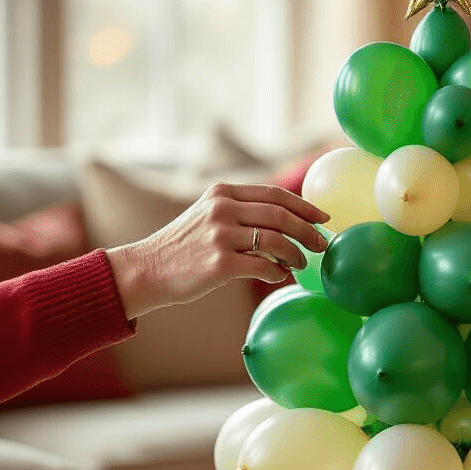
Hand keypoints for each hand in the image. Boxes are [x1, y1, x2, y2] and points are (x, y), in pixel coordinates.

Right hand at [105, 182, 329, 318]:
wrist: (147, 269)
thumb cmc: (184, 247)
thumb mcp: (208, 214)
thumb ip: (242, 211)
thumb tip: (290, 222)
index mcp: (223, 193)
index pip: (275, 194)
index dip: (304, 206)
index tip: (323, 218)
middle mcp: (222, 209)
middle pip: (281, 216)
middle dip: (308, 231)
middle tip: (321, 245)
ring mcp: (220, 236)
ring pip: (276, 241)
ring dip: (296, 255)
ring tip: (300, 263)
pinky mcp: (219, 264)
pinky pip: (264, 267)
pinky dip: (278, 273)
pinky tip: (279, 276)